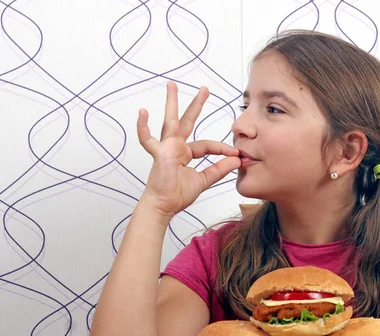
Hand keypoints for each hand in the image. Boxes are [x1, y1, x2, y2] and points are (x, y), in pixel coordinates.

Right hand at [137, 82, 239, 218]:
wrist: (164, 206)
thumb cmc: (178, 194)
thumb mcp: (203, 180)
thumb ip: (218, 170)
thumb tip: (236, 160)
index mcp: (186, 153)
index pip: (207, 145)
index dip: (221, 149)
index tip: (236, 154)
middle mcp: (176, 146)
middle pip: (188, 122)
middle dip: (196, 105)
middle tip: (205, 88)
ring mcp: (166, 147)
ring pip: (170, 121)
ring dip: (171, 103)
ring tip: (172, 85)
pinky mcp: (158, 153)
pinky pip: (148, 139)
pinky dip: (143, 127)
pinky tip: (143, 112)